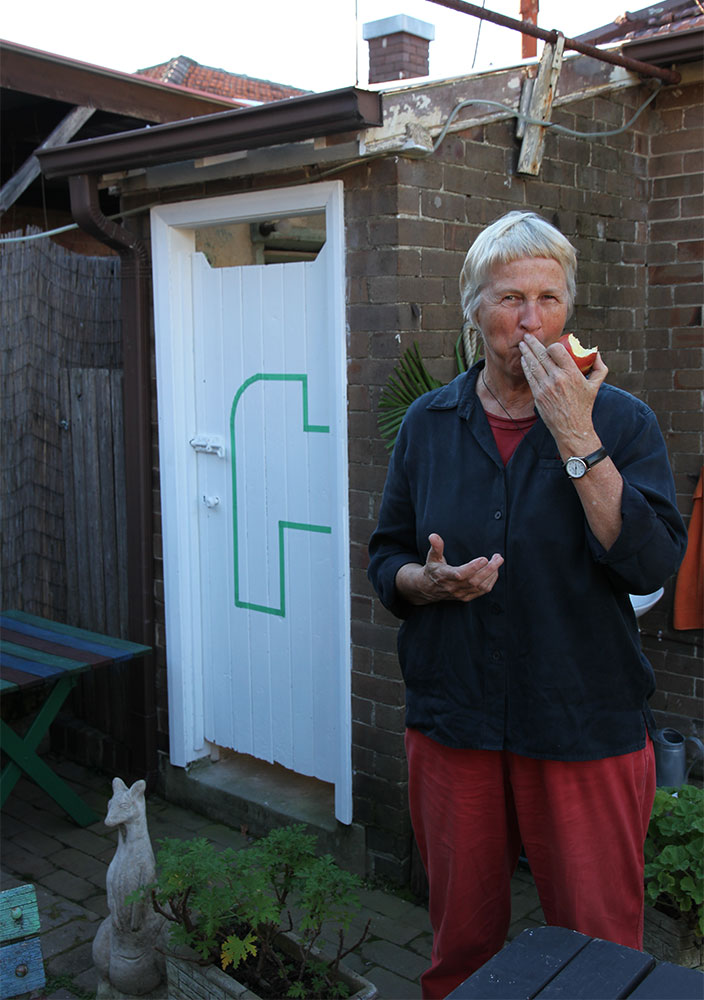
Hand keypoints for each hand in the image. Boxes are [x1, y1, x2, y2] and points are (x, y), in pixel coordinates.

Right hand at [396, 533, 503, 604]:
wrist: (429, 588)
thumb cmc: (434, 570)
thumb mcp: (432, 557)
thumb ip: (436, 547)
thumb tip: (433, 535)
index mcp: (444, 576)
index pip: (460, 574)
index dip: (472, 568)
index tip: (484, 559)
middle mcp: (453, 587)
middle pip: (474, 580)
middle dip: (489, 569)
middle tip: (498, 558)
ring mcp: (460, 593)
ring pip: (480, 586)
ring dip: (492, 574)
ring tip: (497, 561)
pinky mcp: (466, 597)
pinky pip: (482, 591)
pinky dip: (491, 581)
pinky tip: (494, 571)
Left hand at [519, 333, 606, 452]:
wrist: (572, 428)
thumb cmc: (584, 406)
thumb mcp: (596, 385)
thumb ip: (599, 367)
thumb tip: (595, 351)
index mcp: (571, 373)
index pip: (556, 350)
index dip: (551, 346)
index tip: (550, 345)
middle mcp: (557, 379)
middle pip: (541, 355)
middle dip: (532, 343)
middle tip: (527, 336)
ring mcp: (545, 387)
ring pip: (532, 364)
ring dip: (525, 352)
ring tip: (522, 344)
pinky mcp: (538, 396)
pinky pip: (530, 377)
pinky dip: (525, 366)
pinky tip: (523, 360)